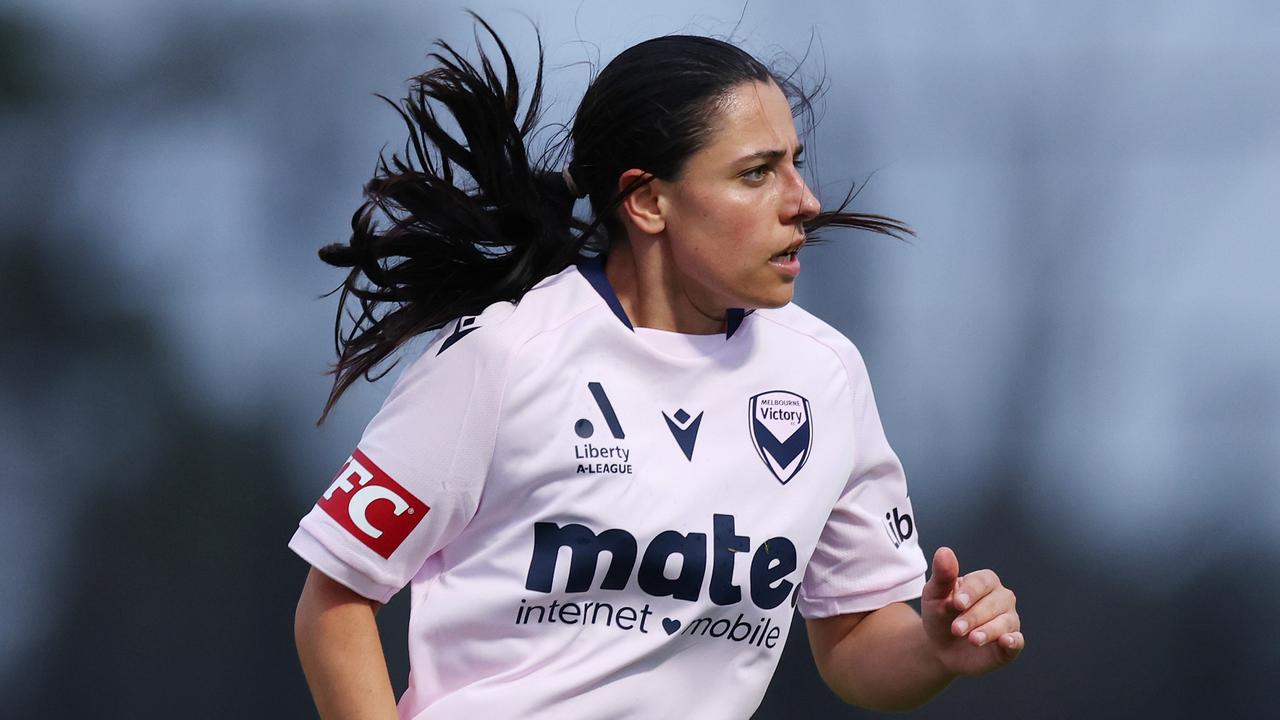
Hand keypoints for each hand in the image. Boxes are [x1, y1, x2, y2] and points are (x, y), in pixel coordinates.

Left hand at [921, 546, 1023, 675]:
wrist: (940, 647)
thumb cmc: (939, 614)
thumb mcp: (935, 594)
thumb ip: (942, 575)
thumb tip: (944, 551)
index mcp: (983, 582)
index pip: (982, 582)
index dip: (970, 592)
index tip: (956, 603)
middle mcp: (1000, 598)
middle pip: (994, 603)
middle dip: (973, 616)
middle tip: (955, 629)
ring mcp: (1008, 620)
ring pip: (1005, 622)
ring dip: (988, 631)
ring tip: (972, 640)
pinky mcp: (1010, 644)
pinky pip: (1018, 640)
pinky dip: (1014, 640)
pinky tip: (1005, 641)